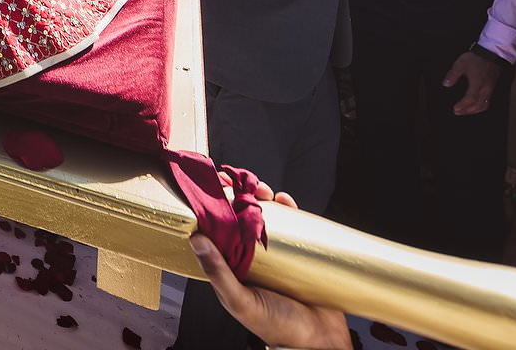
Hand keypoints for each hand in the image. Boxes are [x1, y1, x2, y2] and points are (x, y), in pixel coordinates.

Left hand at [190, 176, 350, 349]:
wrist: (319, 341)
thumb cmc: (276, 326)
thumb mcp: (241, 301)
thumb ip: (219, 273)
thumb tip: (196, 239)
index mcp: (232, 266)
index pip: (218, 230)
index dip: (214, 207)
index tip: (212, 186)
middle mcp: (251, 256)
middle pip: (241, 217)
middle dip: (240, 195)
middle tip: (240, 182)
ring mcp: (275, 252)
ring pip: (266, 216)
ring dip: (263, 198)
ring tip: (262, 190)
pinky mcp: (300, 251)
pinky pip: (293, 223)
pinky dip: (288, 208)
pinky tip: (285, 201)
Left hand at [444, 50, 504, 115]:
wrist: (491, 54)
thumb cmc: (476, 58)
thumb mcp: (461, 64)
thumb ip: (453, 74)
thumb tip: (446, 84)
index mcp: (478, 83)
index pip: (470, 99)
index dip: (463, 105)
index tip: (455, 108)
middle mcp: (485, 89)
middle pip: (477, 105)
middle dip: (466, 111)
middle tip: (457, 112)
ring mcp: (490, 89)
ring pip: (483, 105)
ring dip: (473, 111)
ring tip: (464, 111)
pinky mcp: (492, 88)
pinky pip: (487, 102)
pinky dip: (480, 107)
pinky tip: (474, 106)